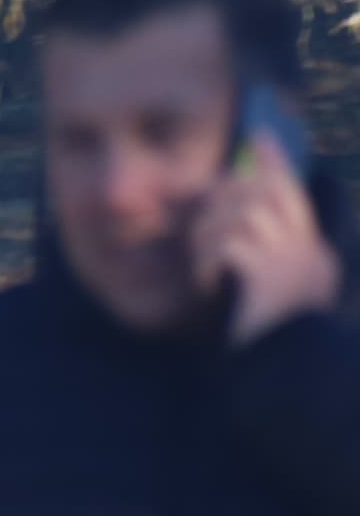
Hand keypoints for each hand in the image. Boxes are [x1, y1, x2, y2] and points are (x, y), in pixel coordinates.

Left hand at [196, 136, 343, 346]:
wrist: (289, 380)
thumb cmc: (271, 344)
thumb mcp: (274, 296)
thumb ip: (263, 259)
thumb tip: (230, 224)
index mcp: (313, 255)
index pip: (295, 194)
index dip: (274, 162)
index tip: (259, 135)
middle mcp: (308, 252)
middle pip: (266, 193)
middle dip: (224, 196)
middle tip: (202, 212)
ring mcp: (291, 262)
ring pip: (240, 215)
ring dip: (208, 234)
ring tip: (203, 263)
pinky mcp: (267, 278)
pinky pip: (227, 247)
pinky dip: (207, 262)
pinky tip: (205, 285)